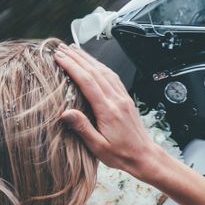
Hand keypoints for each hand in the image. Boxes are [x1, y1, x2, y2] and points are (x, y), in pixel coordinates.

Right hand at [54, 44, 162, 179]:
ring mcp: (123, 97)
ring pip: (105, 71)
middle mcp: (117, 99)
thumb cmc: (121, 154)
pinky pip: (112, 77)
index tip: (59, 57)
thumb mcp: (98, 147)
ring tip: (75, 50)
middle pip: (95, 71)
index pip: (87, 82)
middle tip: (63, 47)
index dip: (72, 67)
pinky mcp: (126, 99)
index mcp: (108, 110)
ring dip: (89, 59)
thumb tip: (66, 113)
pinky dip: (101, 66)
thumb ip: (83, 128)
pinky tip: (94, 63)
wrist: (144, 156)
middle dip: (77, 57)